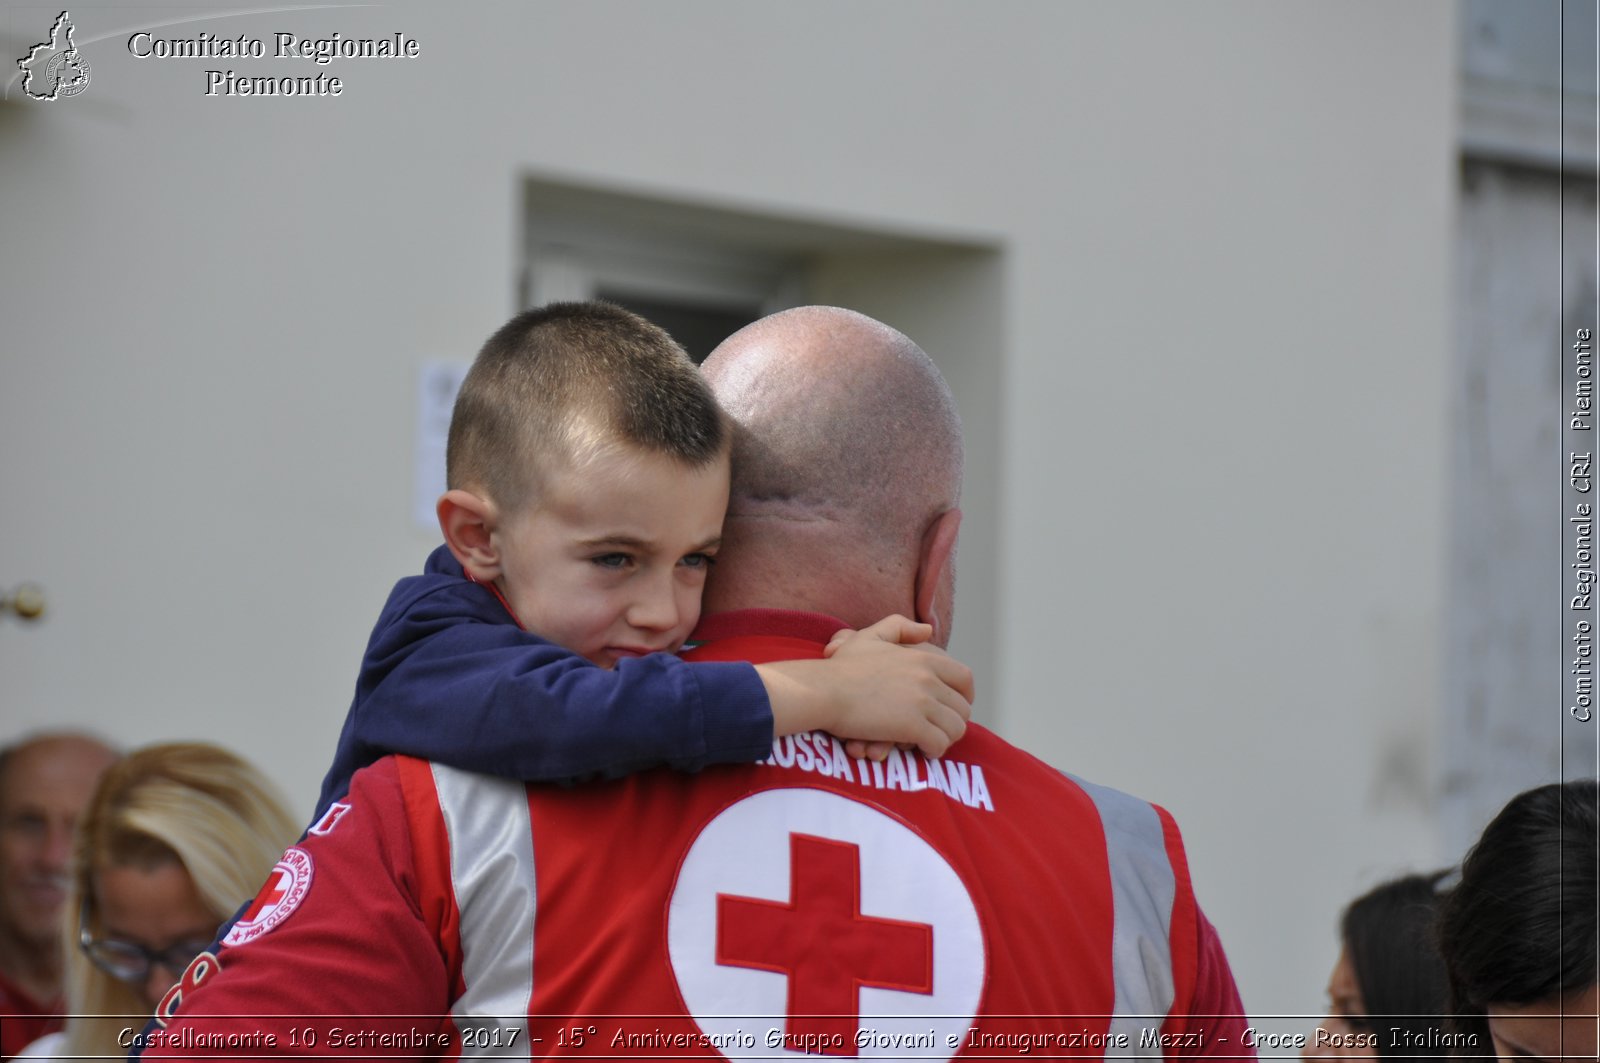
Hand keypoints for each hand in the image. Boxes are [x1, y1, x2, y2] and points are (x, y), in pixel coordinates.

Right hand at [758, 615, 973, 759]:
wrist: (824, 690)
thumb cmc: (841, 667)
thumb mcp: (871, 637)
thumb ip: (900, 627)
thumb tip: (928, 630)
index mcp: (923, 659)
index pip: (965, 678)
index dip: (965, 697)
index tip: (955, 708)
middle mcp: (929, 679)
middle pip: (962, 708)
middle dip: (953, 723)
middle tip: (938, 731)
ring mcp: (922, 702)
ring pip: (955, 728)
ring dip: (945, 739)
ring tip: (930, 743)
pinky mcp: (912, 726)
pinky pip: (938, 744)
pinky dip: (933, 751)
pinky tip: (920, 751)